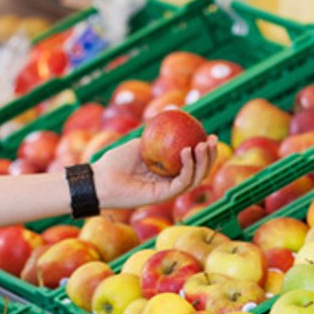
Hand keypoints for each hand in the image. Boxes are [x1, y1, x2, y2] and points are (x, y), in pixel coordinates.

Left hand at [89, 135, 217, 209]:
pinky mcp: (163, 196)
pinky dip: (188, 167)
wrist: (101, 179)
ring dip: (202, 161)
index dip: (204, 150)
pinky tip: (186, 151)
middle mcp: (170, 182)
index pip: (192, 162)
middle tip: (212, 139)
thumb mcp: (139, 142)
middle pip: (199, 171)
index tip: (210, 134)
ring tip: (202, 144)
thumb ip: (156, 134)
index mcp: (167, 171)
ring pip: (195, 178)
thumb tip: (173, 116)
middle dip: (210, 156)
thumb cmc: (115, 161)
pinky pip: (182, 182)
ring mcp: (168, 190)